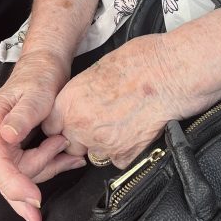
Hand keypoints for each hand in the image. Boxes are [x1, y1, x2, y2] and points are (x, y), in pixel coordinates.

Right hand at [0, 51, 85, 220]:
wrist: (43, 67)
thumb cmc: (39, 76)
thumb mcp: (36, 94)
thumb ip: (22, 116)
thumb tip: (6, 137)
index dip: (16, 186)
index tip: (36, 201)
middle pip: (10, 176)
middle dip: (42, 171)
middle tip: (69, 157)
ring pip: (22, 176)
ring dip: (49, 166)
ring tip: (70, 148)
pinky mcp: (8, 151)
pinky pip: (27, 170)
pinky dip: (48, 167)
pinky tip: (66, 160)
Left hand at [43, 35, 181, 167]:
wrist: (170, 73)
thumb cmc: (140, 61)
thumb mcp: (100, 68)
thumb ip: (84, 92)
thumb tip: (84, 99)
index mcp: (70, 101)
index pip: (50, 125)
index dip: (62, 123)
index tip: (70, 121)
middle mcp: (81, 126)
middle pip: (70, 144)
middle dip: (82, 136)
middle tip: (102, 119)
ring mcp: (103, 144)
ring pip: (94, 154)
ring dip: (103, 144)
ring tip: (122, 122)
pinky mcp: (125, 156)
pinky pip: (118, 160)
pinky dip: (126, 150)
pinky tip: (136, 130)